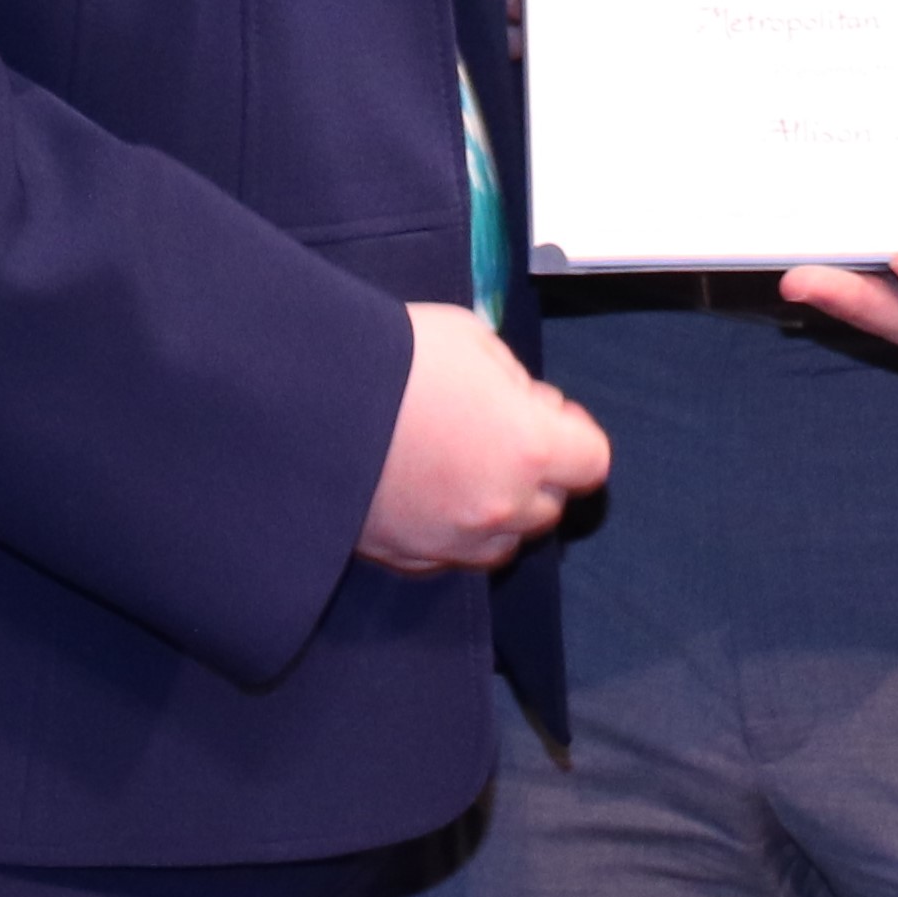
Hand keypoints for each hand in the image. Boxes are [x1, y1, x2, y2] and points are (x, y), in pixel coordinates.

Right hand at [357, 303, 610, 574]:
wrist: (306, 399)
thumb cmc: (394, 357)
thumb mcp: (472, 338)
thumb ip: (512, 380)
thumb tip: (520, 402)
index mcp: (530, 450)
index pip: (592, 461)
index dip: (574, 432)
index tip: (546, 411)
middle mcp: (501, 508)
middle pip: (551, 503)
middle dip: (537, 467)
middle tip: (496, 426)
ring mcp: (453, 542)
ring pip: (505, 539)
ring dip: (499, 505)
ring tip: (460, 460)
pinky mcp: (409, 558)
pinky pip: (453, 552)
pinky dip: (452, 526)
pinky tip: (424, 485)